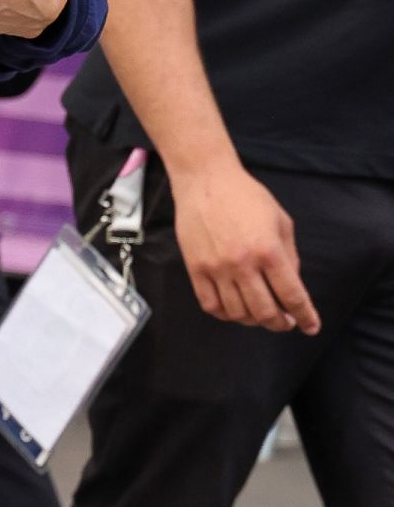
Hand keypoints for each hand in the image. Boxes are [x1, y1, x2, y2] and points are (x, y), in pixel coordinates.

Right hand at [171, 159, 320, 334]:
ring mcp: (217, 268)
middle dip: (280, 323)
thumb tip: (290, 288)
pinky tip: (234, 308)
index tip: (310, 327)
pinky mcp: (196, 268)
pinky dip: (225, 314)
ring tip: (259, 313)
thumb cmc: (245, 196)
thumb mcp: (280, 220)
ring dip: (253, 320)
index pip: (292, 296)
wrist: (205, 179)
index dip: (305, 316)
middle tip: (284, 321)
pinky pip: (211, 305)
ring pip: (238, 314)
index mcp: (269, 250)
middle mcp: (243, 263)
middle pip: (265, 312)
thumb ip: (290, 256)